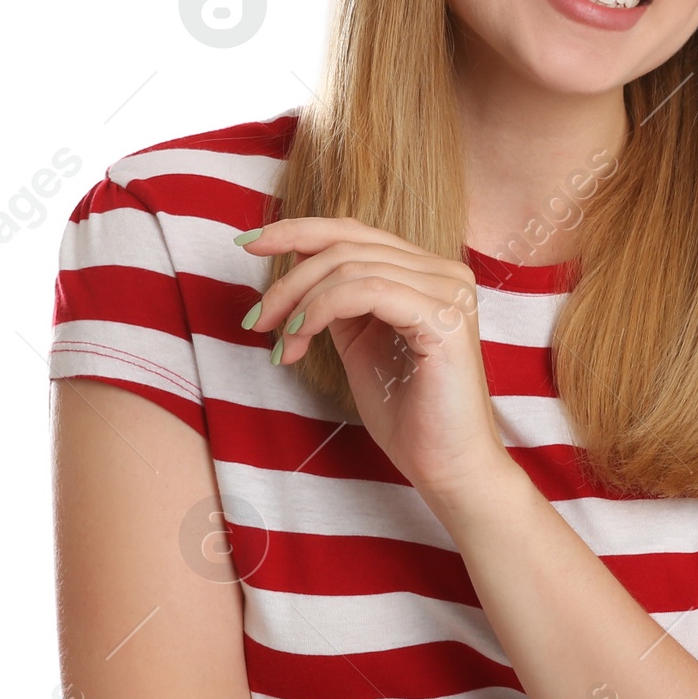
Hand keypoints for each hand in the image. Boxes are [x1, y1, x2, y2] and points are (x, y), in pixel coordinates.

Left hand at [239, 216, 508, 498]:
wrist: (448, 468)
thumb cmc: (408, 416)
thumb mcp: (361, 343)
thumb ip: (338, 302)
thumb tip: (296, 272)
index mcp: (427, 273)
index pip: (355, 232)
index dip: (298, 230)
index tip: (249, 243)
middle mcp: (445, 272)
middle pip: (347, 246)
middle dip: (288, 280)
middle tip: (256, 321)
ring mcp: (448, 291)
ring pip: (351, 267)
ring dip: (300, 302)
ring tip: (281, 343)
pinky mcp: (444, 318)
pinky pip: (366, 291)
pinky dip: (321, 309)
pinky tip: (300, 337)